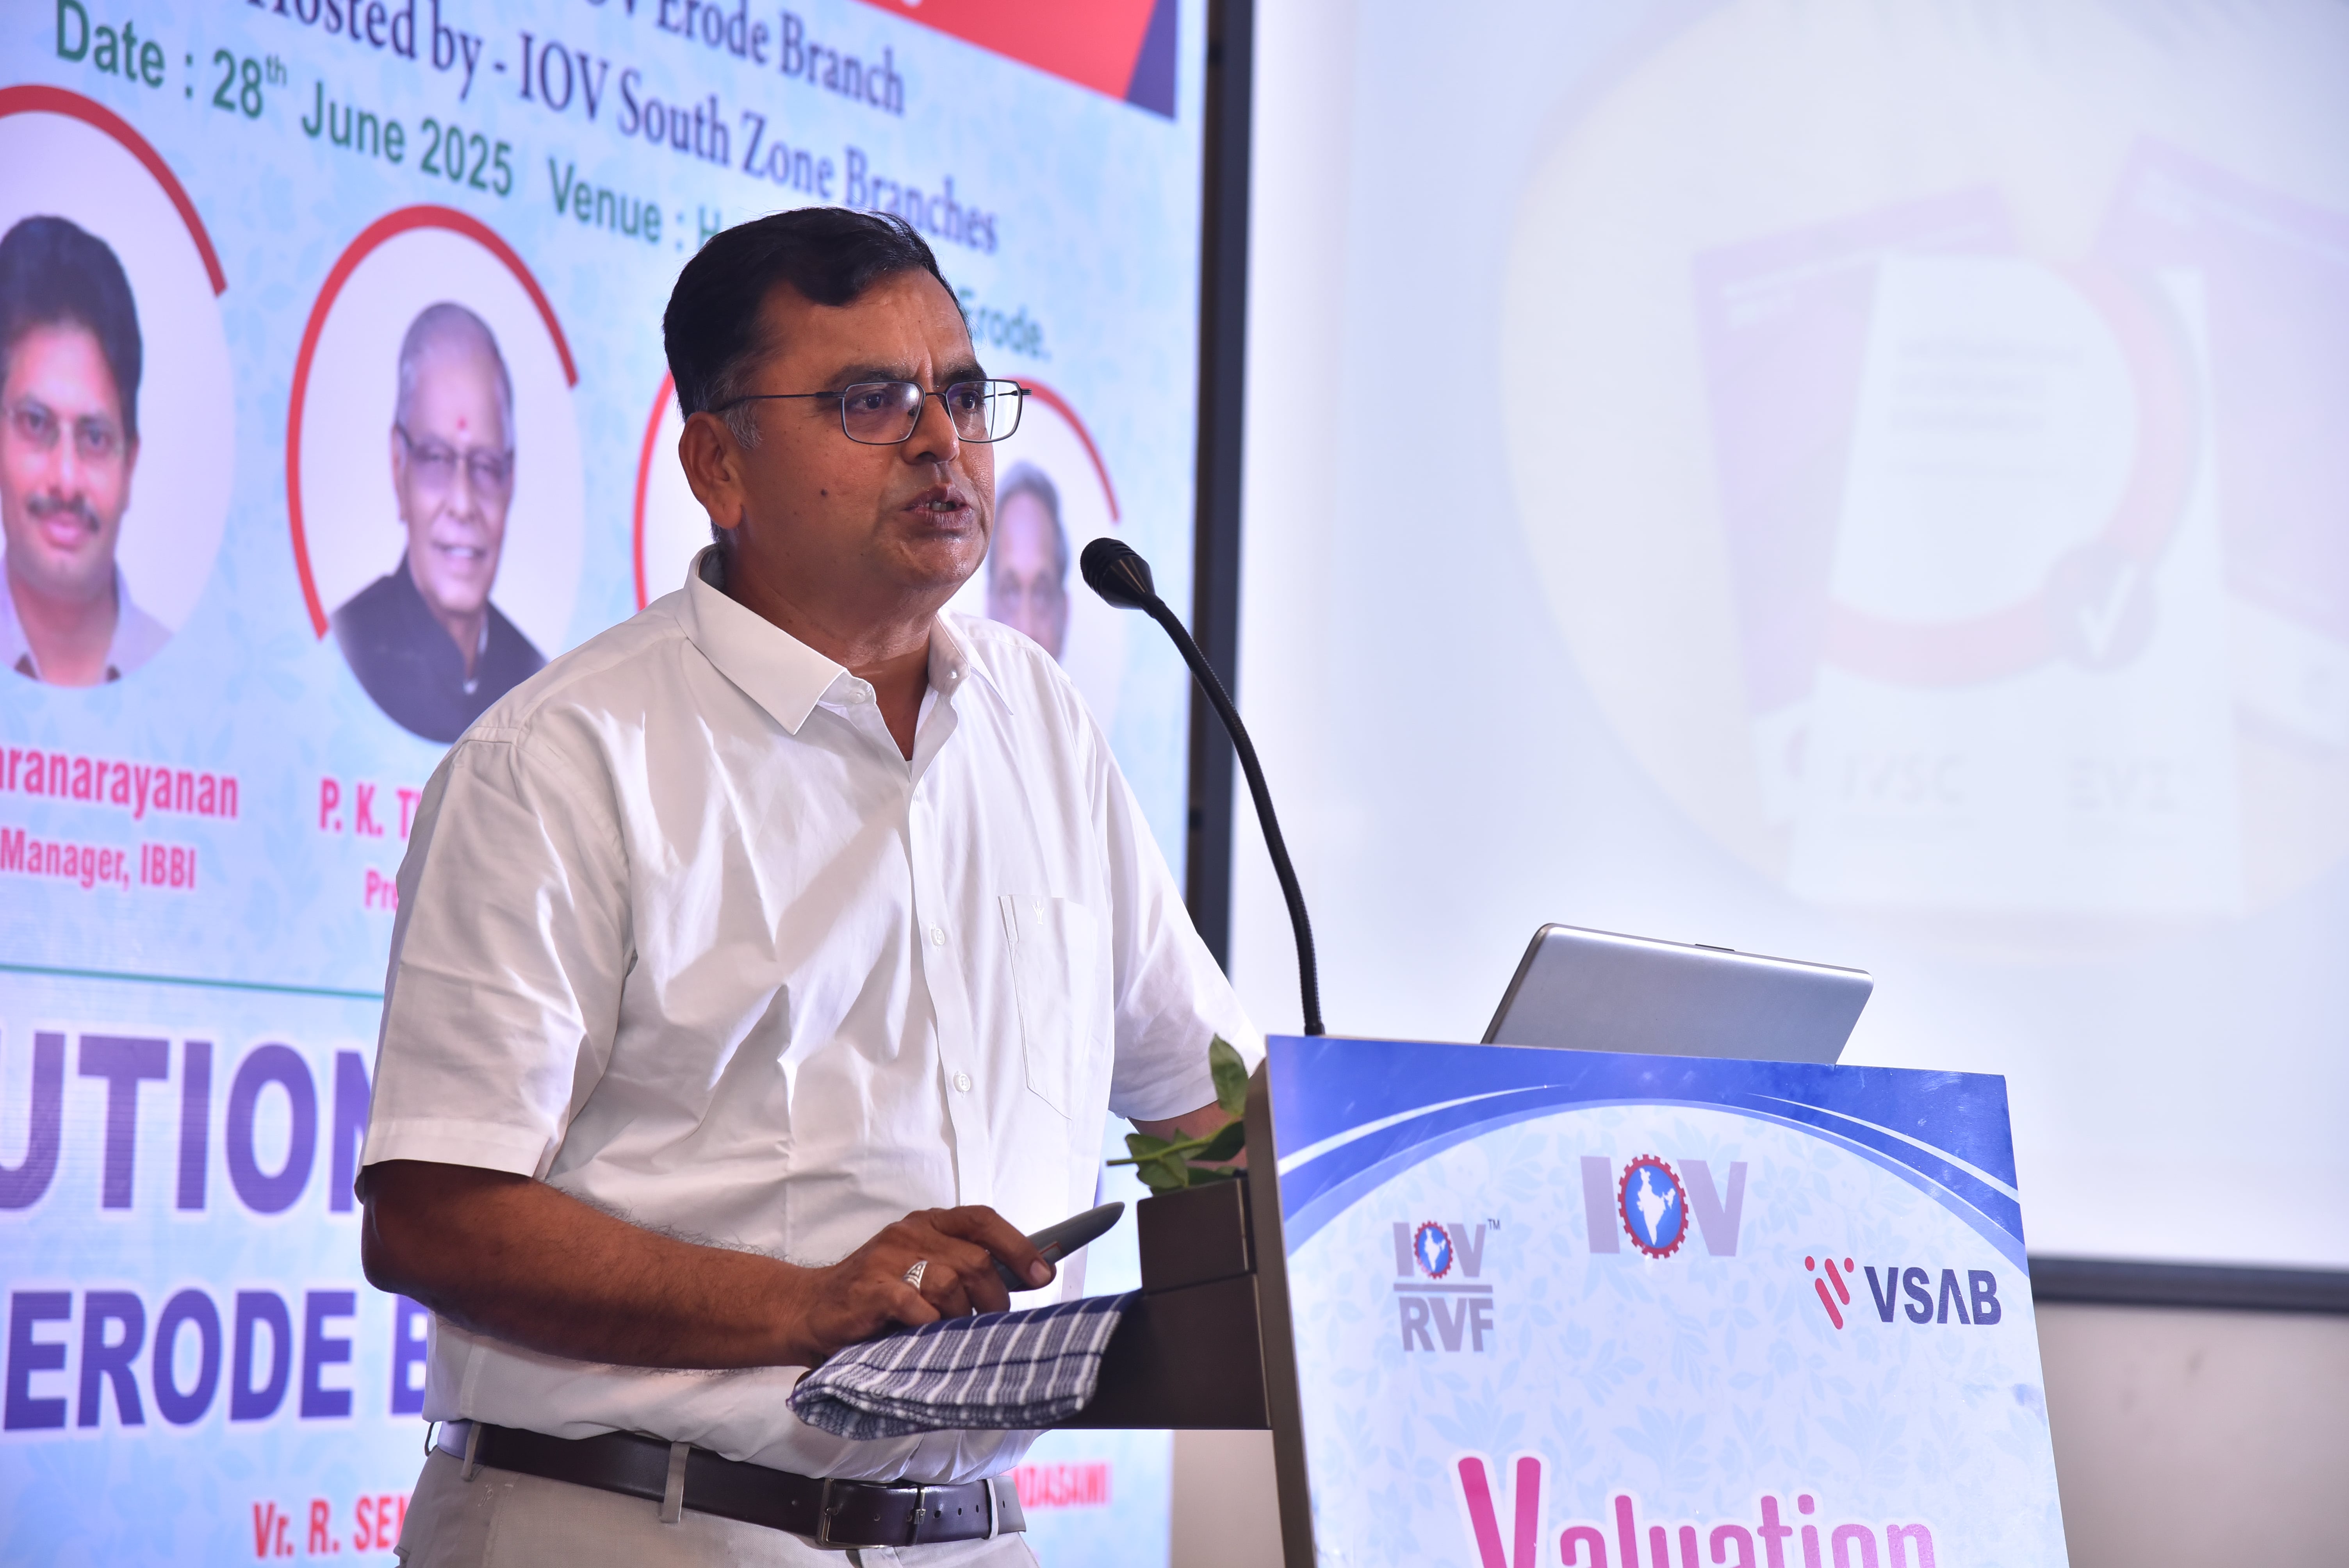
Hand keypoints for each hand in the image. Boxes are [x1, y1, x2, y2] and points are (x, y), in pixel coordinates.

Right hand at [786, 1206, 1051, 1361]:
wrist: (810, 1309)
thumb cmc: (875, 1294)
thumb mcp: (921, 1269)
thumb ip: (962, 1266)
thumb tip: (1022, 1279)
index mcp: (927, 1223)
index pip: (983, 1220)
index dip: (1019, 1247)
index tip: (1042, 1275)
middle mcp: (910, 1233)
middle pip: (976, 1260)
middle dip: (993, 1299)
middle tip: (988, 1323)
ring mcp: (888, 1259)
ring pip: (952, 1283)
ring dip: (961, 1317)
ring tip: (950, 1333)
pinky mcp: (872, 1289)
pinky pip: (918, 1306)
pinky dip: (930, 1324)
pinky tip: (923, 1334)